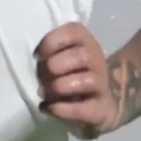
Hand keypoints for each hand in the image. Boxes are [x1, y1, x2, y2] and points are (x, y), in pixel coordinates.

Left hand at [36, 22, 118, 138]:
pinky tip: (49, 108)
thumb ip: (50, 56)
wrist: (102, 104)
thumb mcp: (61, 59)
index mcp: (86, 42)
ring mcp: (102, 84)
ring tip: (45, 93)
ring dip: (59, 87)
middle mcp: (97, 60)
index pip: (73, 31)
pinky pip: (82, 109)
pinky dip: (62, 109)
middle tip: (43, 77)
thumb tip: (39, 66)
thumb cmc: (73, 75)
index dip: (51, 42)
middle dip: (55, 66)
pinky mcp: (101, 108)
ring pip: (85, 81)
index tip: (37, 56)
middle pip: (81, 56)